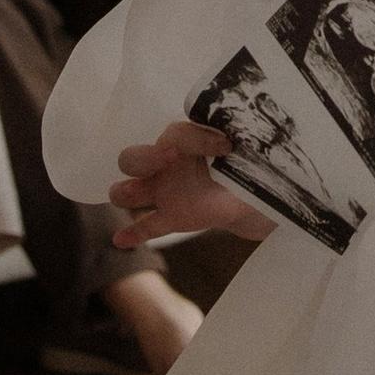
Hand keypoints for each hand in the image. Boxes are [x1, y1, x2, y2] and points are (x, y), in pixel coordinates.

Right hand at [109, 120, 272, 248]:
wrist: (254, 192)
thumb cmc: (244, 162)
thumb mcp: (244, 145)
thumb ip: (238, 140)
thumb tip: (239, 140)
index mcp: (182, 140)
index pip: (175, 134)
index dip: (197, 138)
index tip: (227, 146)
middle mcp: (166, 165)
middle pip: (132, 158)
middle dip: (147, 156)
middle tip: (172, 157)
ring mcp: (165, 193)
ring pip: (126, 192)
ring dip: (126, 191)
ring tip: (135, 193)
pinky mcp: (173, 218)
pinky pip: (147, 227)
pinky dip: (133, 234)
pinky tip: (120, 240)